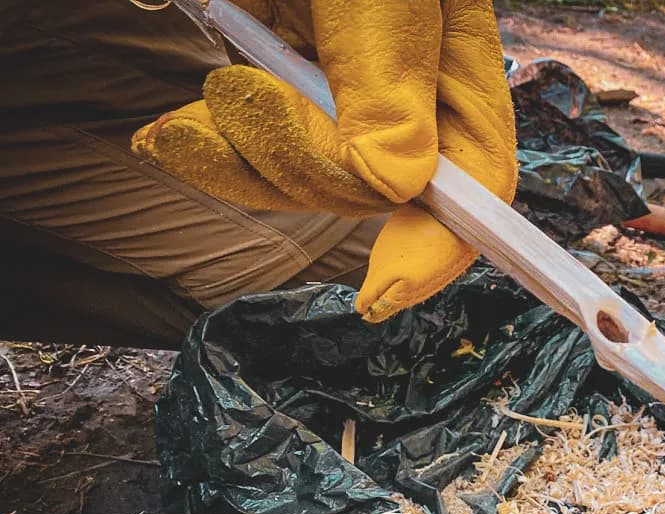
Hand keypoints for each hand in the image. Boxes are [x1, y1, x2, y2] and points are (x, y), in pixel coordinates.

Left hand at [132, 0, 516, 320]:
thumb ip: (389, 68)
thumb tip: (398, 181)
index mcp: (450, 57)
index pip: (477, 178)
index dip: (441, 245)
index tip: (384, 292)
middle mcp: (401, 85)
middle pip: (379, 191)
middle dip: (300, 172)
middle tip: (243, 105)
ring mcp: (332, 88)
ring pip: (306, 180)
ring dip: (240, 164)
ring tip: (187, 121)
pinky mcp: (271, 86)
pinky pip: (250, 153)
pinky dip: (209, 153)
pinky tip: (175, 137)